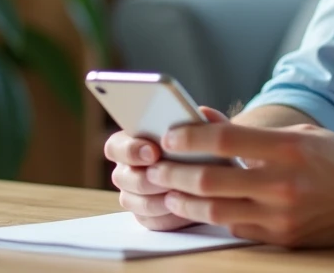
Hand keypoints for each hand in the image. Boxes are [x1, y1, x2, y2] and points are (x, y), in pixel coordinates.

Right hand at [105, 106, 228, 230]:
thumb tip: (204, 113)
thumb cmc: (204, 149)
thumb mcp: (207, 133)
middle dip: (148, 178)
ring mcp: (133, 194)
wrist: (217, 177)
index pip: (115, 146)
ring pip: (133, 201)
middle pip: (122, 177)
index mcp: (132, 142)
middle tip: (169, 178)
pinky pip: (148, 221)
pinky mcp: (145, 216)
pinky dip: (166, 216)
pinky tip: (184, 209)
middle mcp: (126, 169)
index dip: (131, 150)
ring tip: (181, 193)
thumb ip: (204, 122)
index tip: (154, 151)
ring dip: (158, 199)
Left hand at [149, 121, 333, 247]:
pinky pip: (236, 229)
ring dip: (185, 203)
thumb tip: (205, 121)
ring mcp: (283, 216)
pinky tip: (200, 209)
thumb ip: (251, 132)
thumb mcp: (299, 134)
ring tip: (168, 192)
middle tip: (157, 168)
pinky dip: (214, 218)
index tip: (170, 136)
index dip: (192, 139)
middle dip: (176, 174)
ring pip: (217, 212)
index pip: (227, 142)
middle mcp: (284, 184)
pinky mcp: (284, 239)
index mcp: (290, 149)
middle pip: (213, 181)